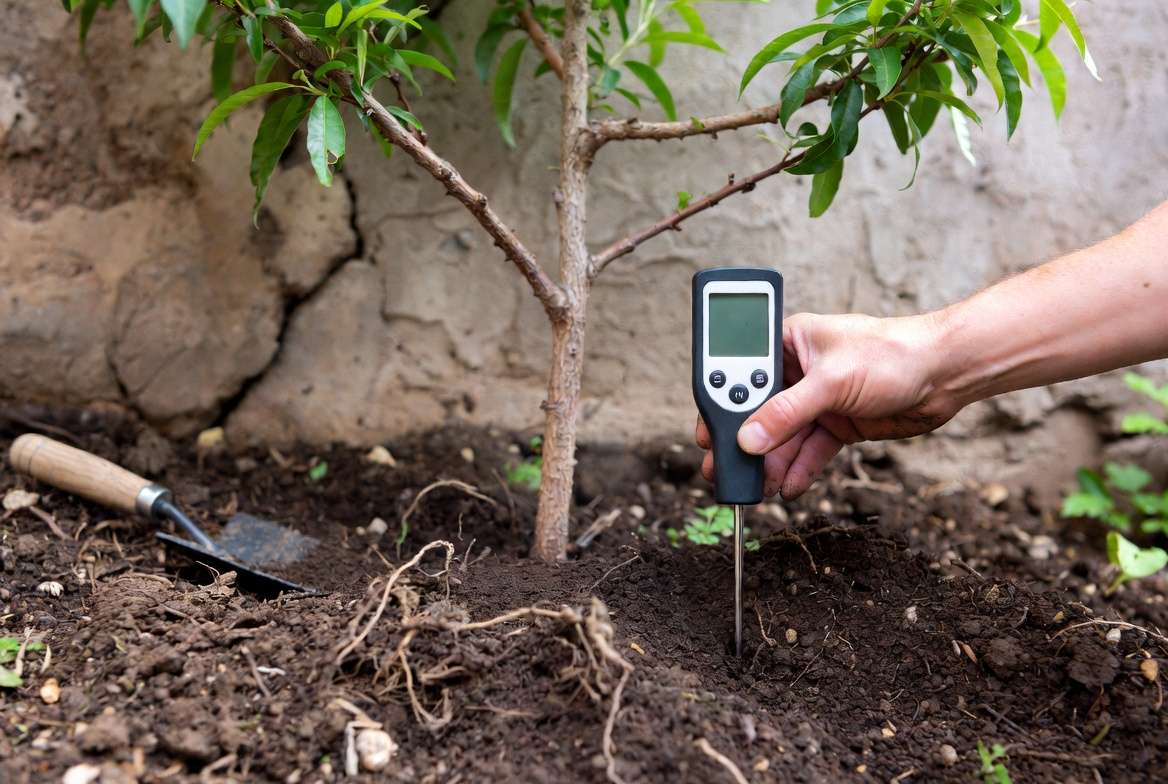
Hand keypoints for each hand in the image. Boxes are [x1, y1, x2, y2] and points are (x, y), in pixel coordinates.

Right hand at [696, 312, 960, 498]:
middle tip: (723, 468)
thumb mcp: (831, 383)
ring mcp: (819, 398)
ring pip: (784, 434)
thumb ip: (786, 412)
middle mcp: (799, 369)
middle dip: (745, 441)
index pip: (744, 371)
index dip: (724, 403)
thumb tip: (749, 438)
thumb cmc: (893, 354)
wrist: (946, 374)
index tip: (707, 432)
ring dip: (771, 461)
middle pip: (760, 409)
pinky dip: (799, 468)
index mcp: (790, 341)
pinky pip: (810, 449)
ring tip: (755, 487)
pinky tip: (787, 486)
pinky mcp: (838, 422)